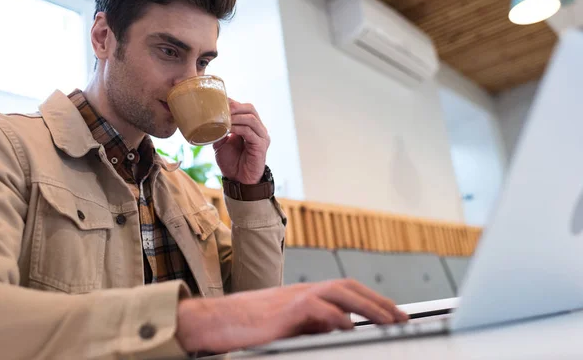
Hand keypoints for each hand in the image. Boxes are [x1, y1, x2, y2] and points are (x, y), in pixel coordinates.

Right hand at [175, 279, 408, 352]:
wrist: (214, 321)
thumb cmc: (246, 325)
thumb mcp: (286, 326)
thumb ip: (312, 325)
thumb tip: (340, 328)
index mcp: (304, 295)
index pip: (345, 291)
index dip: (371, 300)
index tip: (392, 313)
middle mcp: (303, 291)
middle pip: (347, 287)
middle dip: (378, 301)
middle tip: (402, 316)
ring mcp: (294, 298)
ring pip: (338, 292)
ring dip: (367, 305)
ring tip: (389, 319)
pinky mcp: (284, 311)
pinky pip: (317, 308)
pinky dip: (336, 316)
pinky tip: (350, 326)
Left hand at [213, 99, 269, 184]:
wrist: (238, 180)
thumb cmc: (232, 162)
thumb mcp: (221, 143)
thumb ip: (219, 130)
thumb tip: (208, 118)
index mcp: (251, 126)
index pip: (245, 108)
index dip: (233, 102)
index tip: (218, 101)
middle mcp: (259, 130)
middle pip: (250, 109)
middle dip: (235, 106)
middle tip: (221, 108)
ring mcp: (262, 137)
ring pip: (251, 119)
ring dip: (235, 117)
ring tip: (222, 119)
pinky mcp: (261, 146)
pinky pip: (250, 132)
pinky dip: (238, 128)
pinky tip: (228, 129)